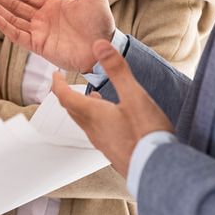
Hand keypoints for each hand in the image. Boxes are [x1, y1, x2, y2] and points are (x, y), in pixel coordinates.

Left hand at [51, 39, 172, 175]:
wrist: (158, 170)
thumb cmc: (146, 133)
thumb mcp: (134, 95)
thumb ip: (117, 70)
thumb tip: (99, 45)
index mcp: (93, 114)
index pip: (65, 97)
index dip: (57, 84)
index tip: (55, 75)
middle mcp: (94, 131)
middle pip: (73, 111)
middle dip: (68, 95)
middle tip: (67, 85)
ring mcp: (104, 144)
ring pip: (86, 122)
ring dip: (84, 108)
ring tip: (93, 97)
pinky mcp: (115, 153)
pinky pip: (99, 133)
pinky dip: (98, 120)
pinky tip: (114, 119)